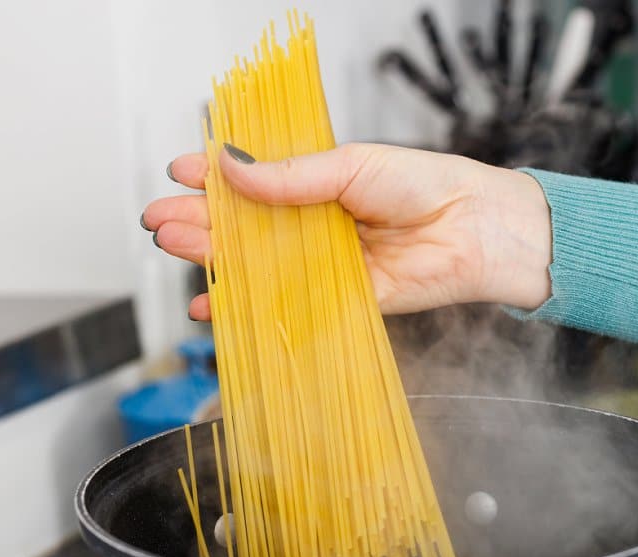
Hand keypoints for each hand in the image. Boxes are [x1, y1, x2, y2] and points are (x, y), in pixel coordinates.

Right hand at [142, 143, 552, 320]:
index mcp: (318, 182)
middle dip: (200, 222)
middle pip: (245, 225)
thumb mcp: (350, 166)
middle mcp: (315, 223)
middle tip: (161, 220)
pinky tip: (214, 305)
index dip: (215, 178)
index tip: (179, 173)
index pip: (254, 180)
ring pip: (257, 263)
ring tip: (177, 249)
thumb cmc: (425, 185)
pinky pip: (284, 304)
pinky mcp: (338, 299)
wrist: (476, 230)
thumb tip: (231, 168)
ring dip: (214, 258)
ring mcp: (323, 263)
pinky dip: (246, 308)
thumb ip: (290, 177)